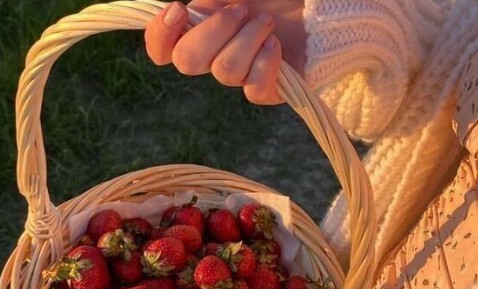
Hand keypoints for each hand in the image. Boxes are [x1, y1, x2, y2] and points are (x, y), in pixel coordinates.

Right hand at [144, 0, 305, 104]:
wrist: (317, 8)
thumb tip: (193, 5)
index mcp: (200, 29)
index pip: (161, 49)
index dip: (160, 35)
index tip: (178, 9)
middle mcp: (215, 56)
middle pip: (187, 62)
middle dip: (213, 31)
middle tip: (241, 9)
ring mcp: (241, 75)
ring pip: (225, 72)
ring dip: (247, 40)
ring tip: (267, 22)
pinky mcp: (267, 90)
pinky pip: (254, 90)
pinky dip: (265, 63)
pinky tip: (275, 45)